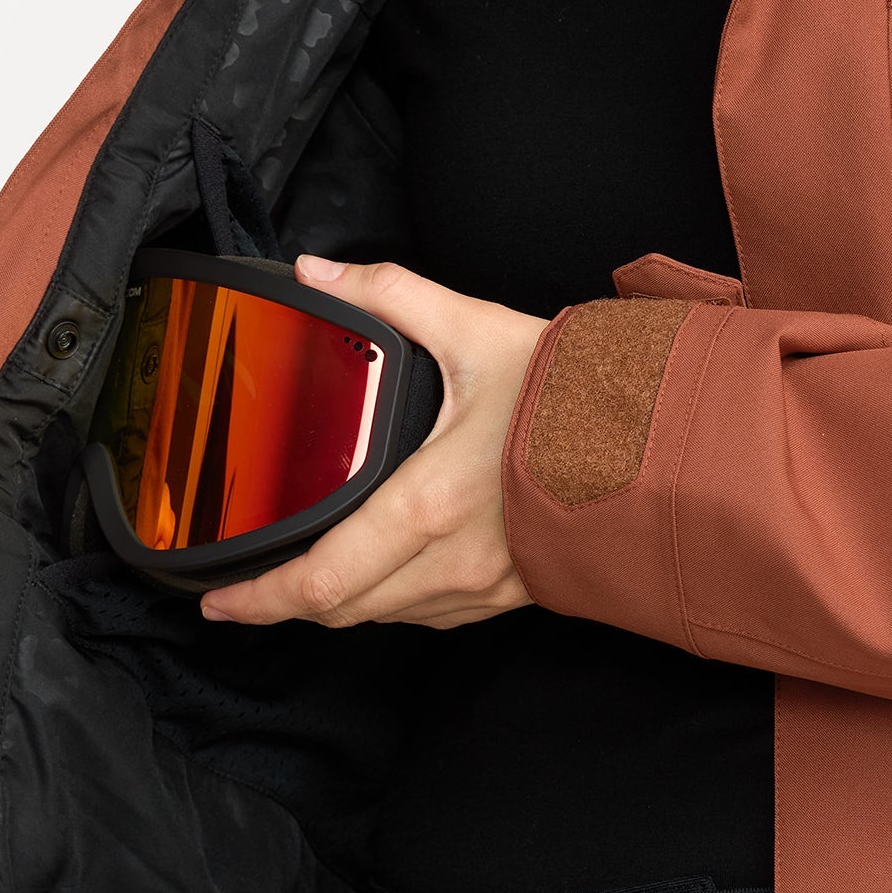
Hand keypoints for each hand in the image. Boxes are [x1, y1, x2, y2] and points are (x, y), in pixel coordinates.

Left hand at [200, 257, 546, 631]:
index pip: (321, 582)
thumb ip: (388, 295)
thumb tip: (317, 275)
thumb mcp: (475, 330)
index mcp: (425, 506)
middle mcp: (450, 563)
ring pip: (388, 617)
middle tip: (247, 591)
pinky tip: (390, 564)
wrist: (672, 442)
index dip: (259, 602)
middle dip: (287, 606)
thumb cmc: (580, 396)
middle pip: (343, 612)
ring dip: (343, 601)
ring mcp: (485, 588)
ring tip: (311, 570)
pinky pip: (434, 614)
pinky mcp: (515, 593)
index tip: (218, 602)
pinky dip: (397, 600)